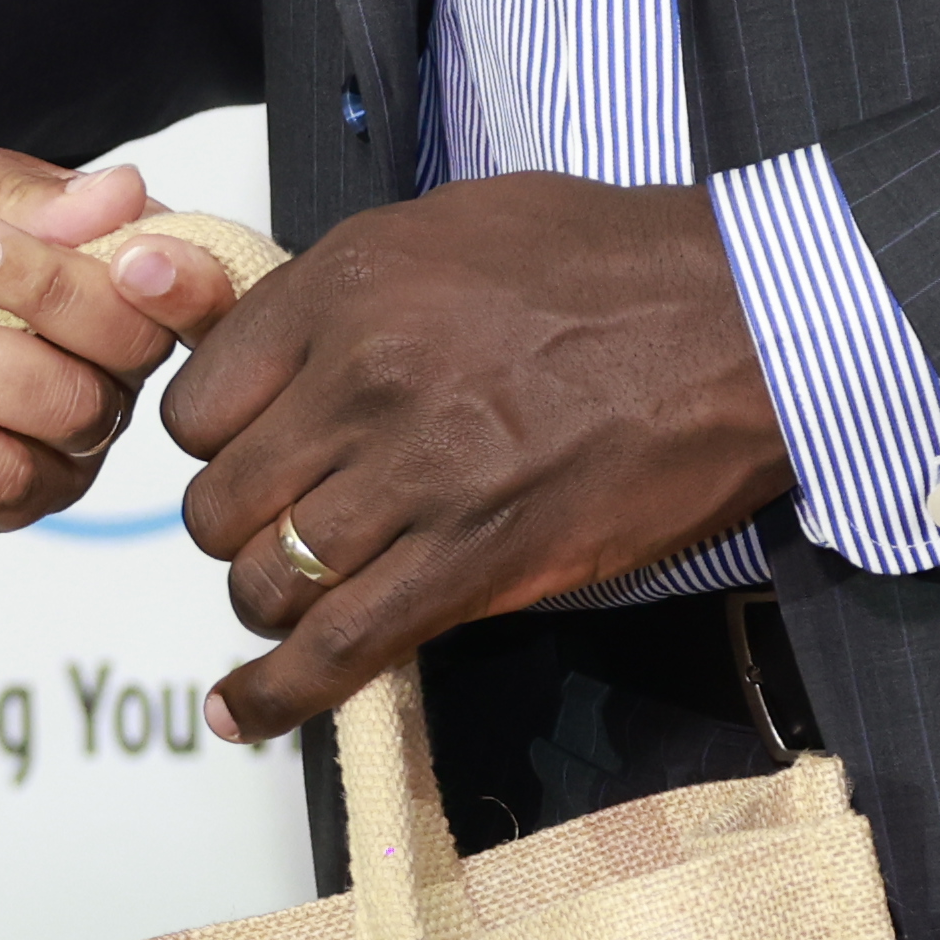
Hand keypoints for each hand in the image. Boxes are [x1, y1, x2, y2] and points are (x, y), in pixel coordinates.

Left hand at [0, 137, 206, 530]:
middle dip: (39, 294)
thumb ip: (11, 192)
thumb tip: (124, 191)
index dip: (182, 280)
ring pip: (61, 414)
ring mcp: (49, 435)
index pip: (187, 282)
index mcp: (93, 263)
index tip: (127, 258)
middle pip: (129, 347)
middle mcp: (93, 355)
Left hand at [156, 176, 792, 739]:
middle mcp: (363, 380)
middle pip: (223, 501)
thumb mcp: (447, 227)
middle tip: (288, 525)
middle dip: (241, 528)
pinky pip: (341, 647)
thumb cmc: (611, 264)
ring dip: (276, 599)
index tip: (251, 452)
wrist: (740, 322)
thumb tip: (251, 322)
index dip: (216, 442)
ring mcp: (419, 475)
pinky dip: (278, 694)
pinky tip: (242, 712)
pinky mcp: (478, 561)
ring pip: (269, 578)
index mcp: (345, 289)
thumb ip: (336, 285)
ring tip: (309, 594)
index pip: (199, 403)